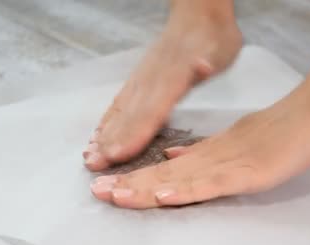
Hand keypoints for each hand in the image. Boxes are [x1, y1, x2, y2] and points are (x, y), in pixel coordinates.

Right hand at [83, 0, 241, 170]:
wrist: (199, 15)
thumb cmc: (213, 39)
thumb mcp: (219, 47)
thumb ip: (207, 60)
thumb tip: (203, 65)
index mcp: (173, 78)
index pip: (152, 110)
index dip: (135, 133)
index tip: (119, 153)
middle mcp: (152, 80)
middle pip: (130, 115)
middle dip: (112, 141)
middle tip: (95, 163)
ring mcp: (142, 80)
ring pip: (120, 111)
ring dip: (104, 134)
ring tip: (89, 156)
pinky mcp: (138, 80)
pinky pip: (119, 103)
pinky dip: (107, 121)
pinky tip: (96, 135)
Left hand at [90, 97, 309, 208]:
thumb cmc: (282, 129)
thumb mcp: (236, 141)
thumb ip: (203, 152)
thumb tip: (172, 159)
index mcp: (210, 151)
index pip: (167, 168)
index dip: (137, 178)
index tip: (108, 186)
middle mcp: (213, 156)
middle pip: (166, 174)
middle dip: (130, 185)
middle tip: (96, 192)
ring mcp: (230, 163)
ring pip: (182, 178)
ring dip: (147, 188)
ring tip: (115, 196)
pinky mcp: (250, 170)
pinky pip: (214, 183)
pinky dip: (188, 190)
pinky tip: (165, 196)